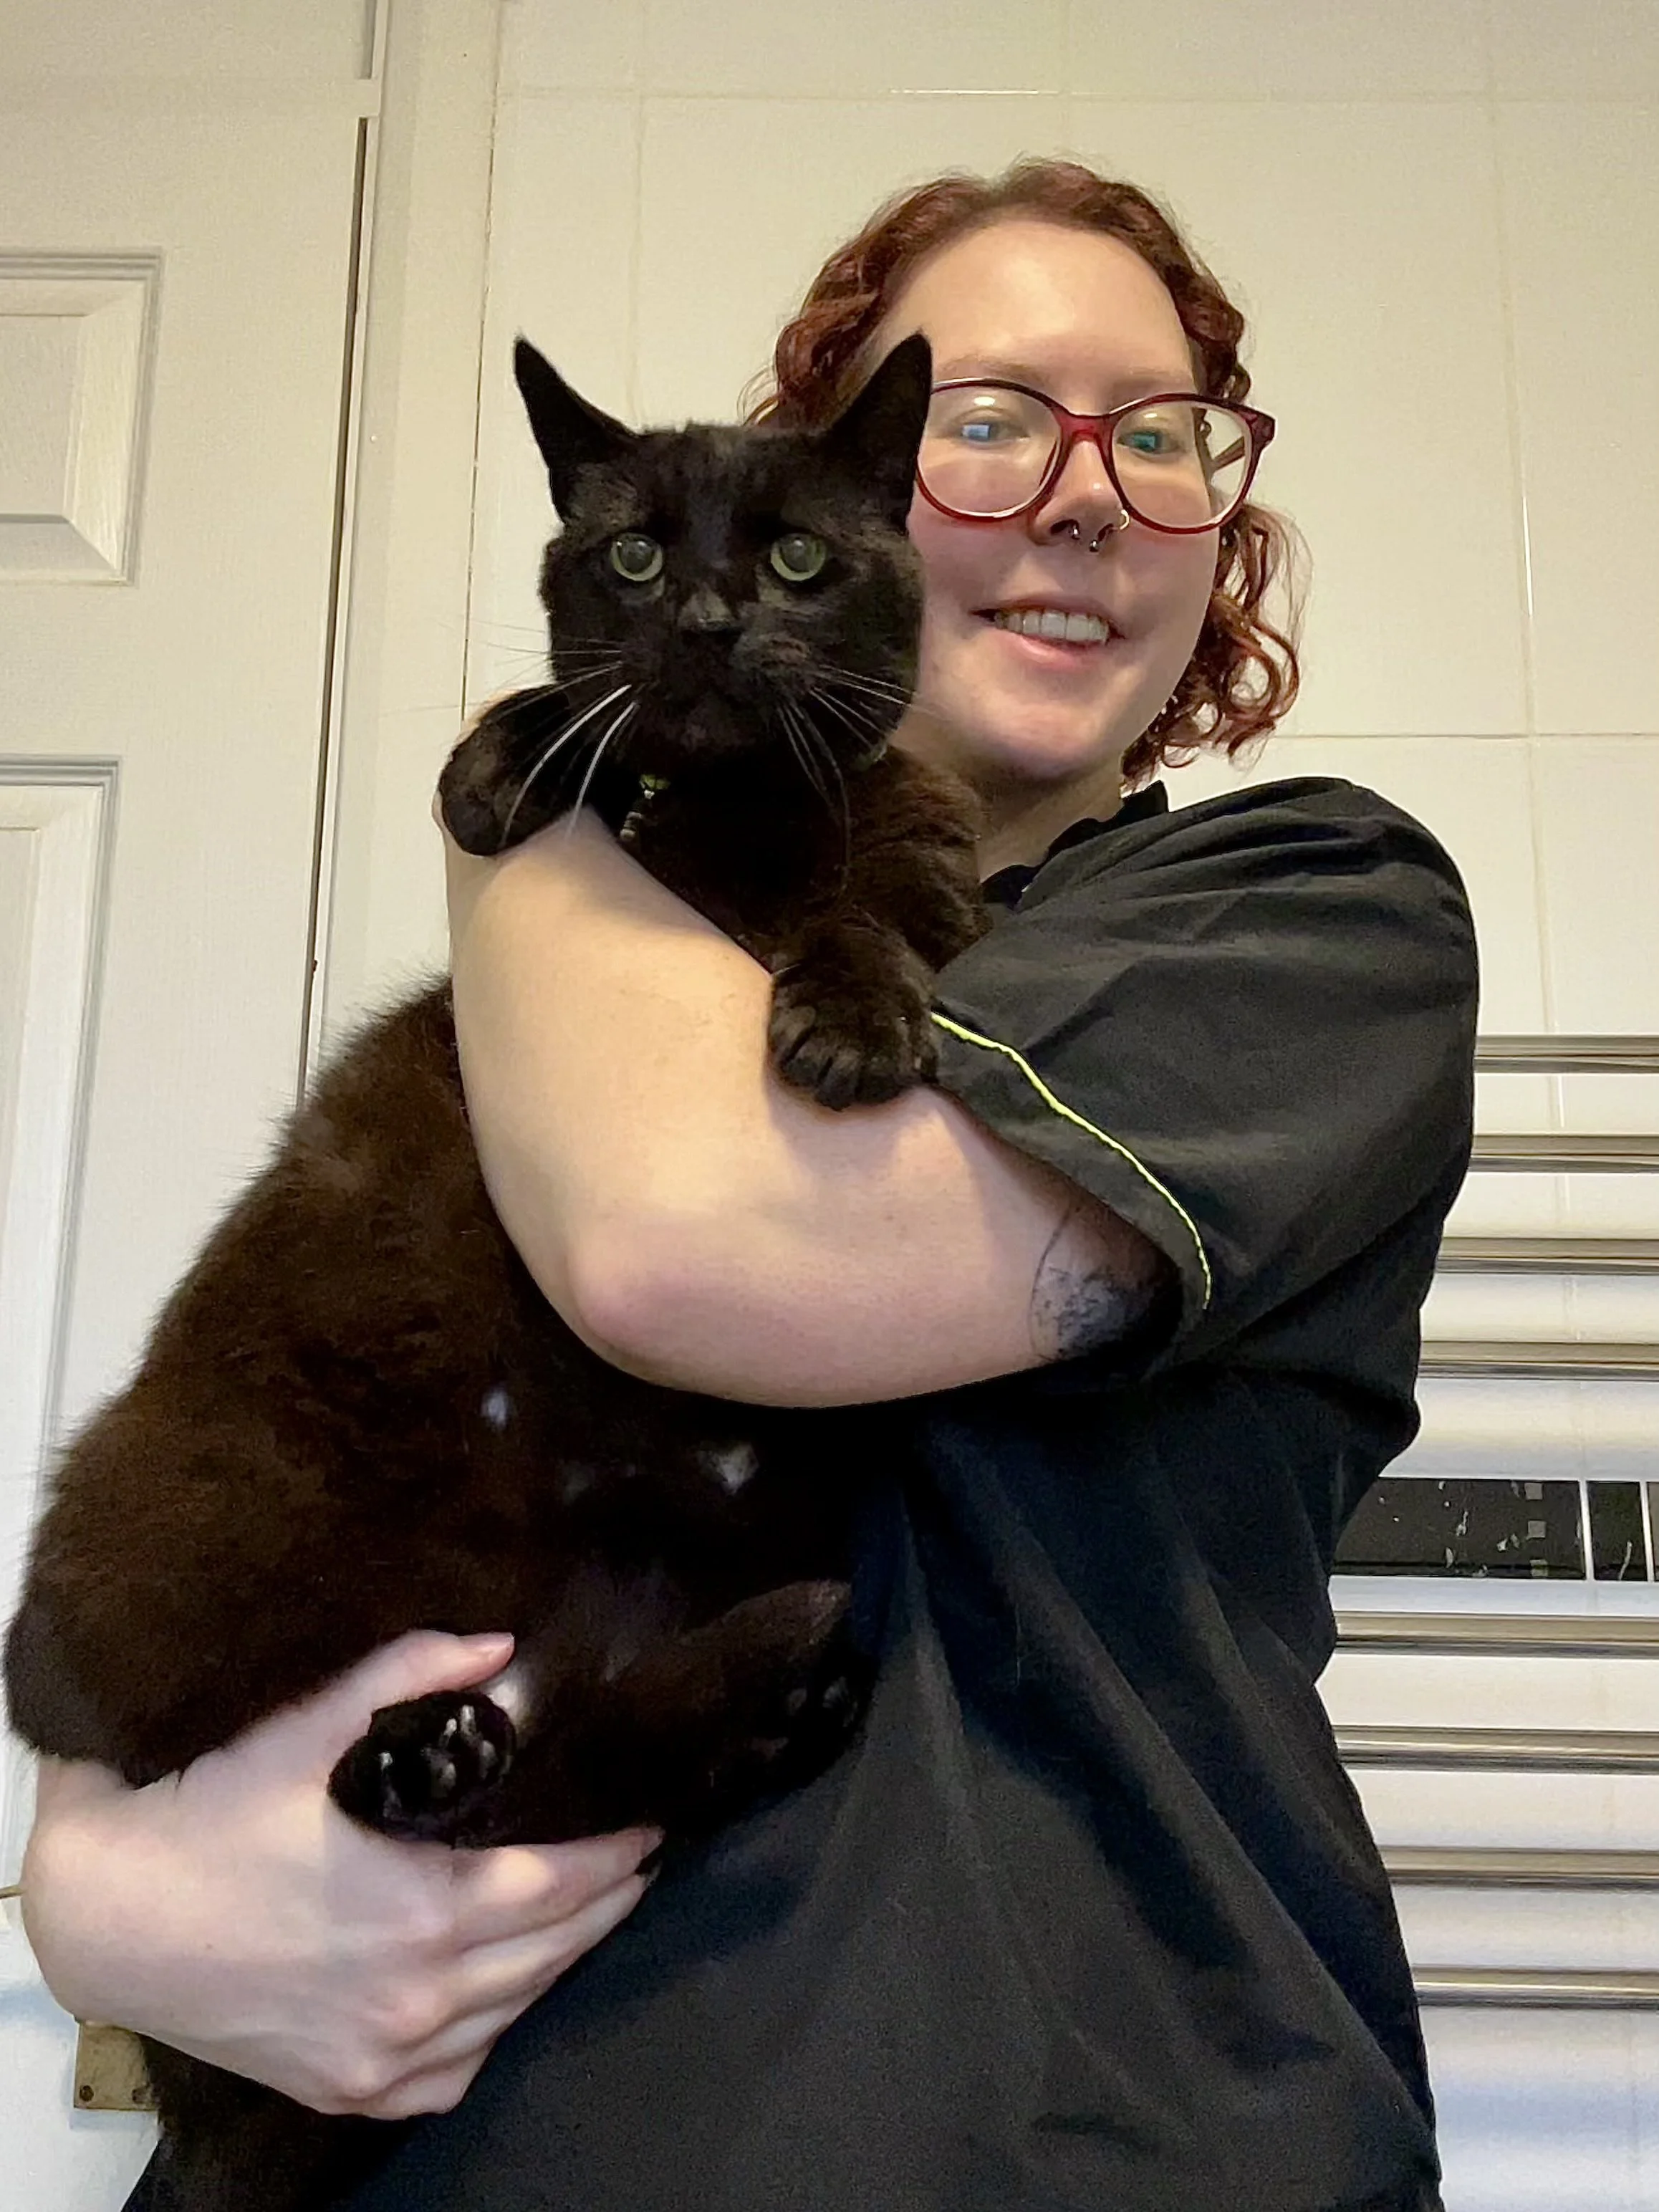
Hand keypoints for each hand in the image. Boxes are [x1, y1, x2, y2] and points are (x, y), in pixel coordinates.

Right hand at [21, 1631, 658, 2118]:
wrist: (107, 1916)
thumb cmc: (208, 1816)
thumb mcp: (309, 1729)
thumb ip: (409, 1676)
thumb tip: (499, 1643)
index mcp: (424, 1912)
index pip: (561, 1887)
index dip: (616, 1857)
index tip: (651, 1828)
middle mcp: (415, 1998)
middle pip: (552, 1953)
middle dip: (605, 1904)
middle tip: (638, 1865)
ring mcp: (380, 2056)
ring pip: (510, 2016)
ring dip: (557, 1965)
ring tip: (585, 1916)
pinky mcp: (343, 2089)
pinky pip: (449, 2077)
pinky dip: (488, 2036)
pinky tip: (503, 1997)